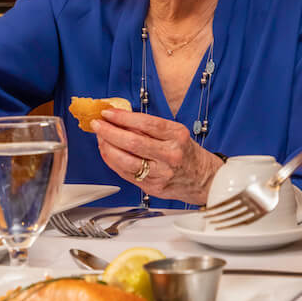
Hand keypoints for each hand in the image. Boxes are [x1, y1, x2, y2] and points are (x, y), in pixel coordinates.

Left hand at [91, 109, 222, 204]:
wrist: (204, 179)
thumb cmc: (187, 153)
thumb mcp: (176, 133)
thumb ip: (150, 127)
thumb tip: (121, 118)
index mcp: (177, 136)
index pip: (145, 123)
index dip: (123, 117)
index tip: (108, 113)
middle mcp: (170, 155)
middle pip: (133, 142)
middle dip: (110, 132)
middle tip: (97, 124)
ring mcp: (161, 173)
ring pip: (126, 161)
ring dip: (108, 148)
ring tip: (100, 138)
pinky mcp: (153, 187)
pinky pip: (126, 174)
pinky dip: (113, 162)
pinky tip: (108, 153)